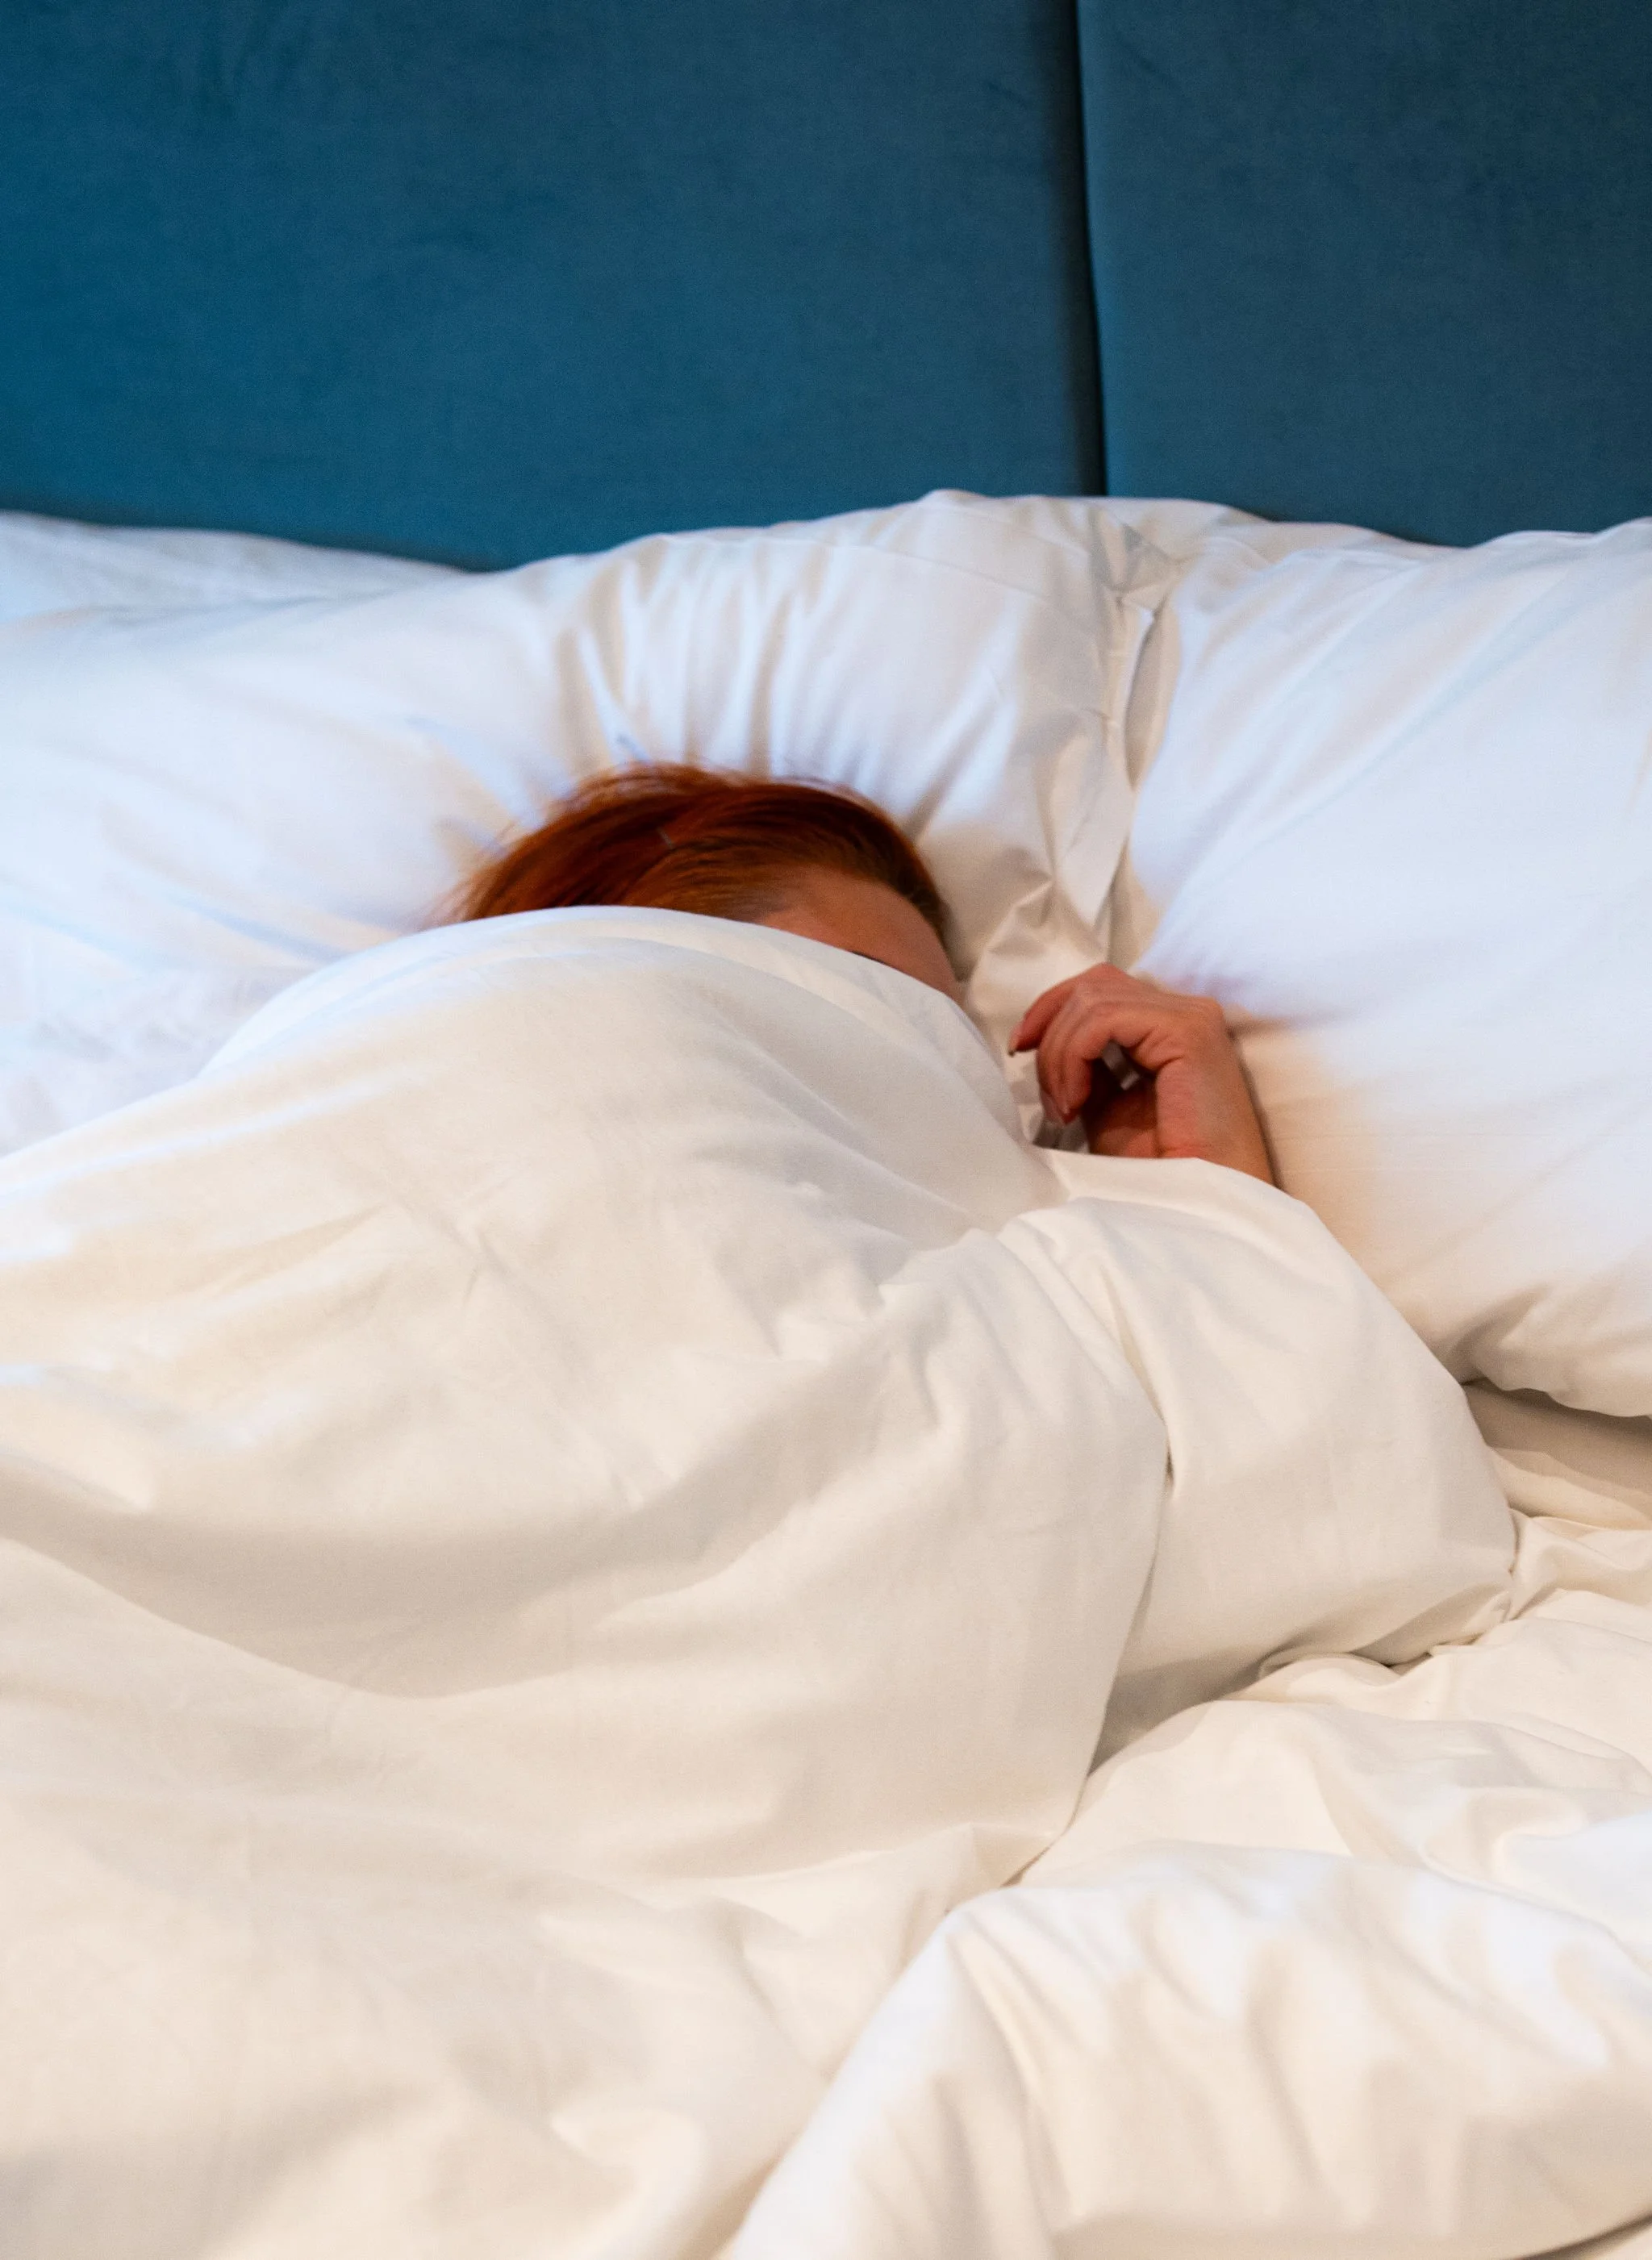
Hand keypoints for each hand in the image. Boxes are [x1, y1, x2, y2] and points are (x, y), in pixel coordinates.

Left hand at [1010, 965, 1274, 1183]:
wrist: (1199, 1206)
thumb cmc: (1160, 1170)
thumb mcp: (1108, 1108)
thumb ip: (1087, 1067)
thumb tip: (1042, 1041)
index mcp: (1169, 1026)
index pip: (1100, 988)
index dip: (1050, 1010)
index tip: (1019, 1047)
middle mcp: (1186, 1011)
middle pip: (1094, 984)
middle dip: (1049, 1028)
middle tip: (1044, 1091)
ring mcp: (1190, 1017)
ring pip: (1093, 999)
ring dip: (1059, 1053)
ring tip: (1063, 1108)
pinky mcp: (1187, 1032)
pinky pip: (1105, 1019)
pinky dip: (1074, 1056)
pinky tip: (1076, 1101)